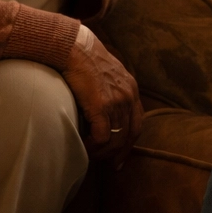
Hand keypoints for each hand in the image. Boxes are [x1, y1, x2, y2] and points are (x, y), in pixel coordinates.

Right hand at [61, 26, 144, 161]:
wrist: (74, 47)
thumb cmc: (84, 58)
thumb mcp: (106, 73)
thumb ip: (110, 90)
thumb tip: (102, 108)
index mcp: (131, 88)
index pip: (137, 123)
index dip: (130, 141)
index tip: (122, 155)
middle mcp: (128, 96)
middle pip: (130, 134)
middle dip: (120, 153)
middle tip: (111, 165)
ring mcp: (116, 101)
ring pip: (116, 139)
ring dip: (104, 151)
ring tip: (92, 155)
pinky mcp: (101, 106)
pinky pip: (102, 137)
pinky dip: (95, 147)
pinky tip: (85, 147)